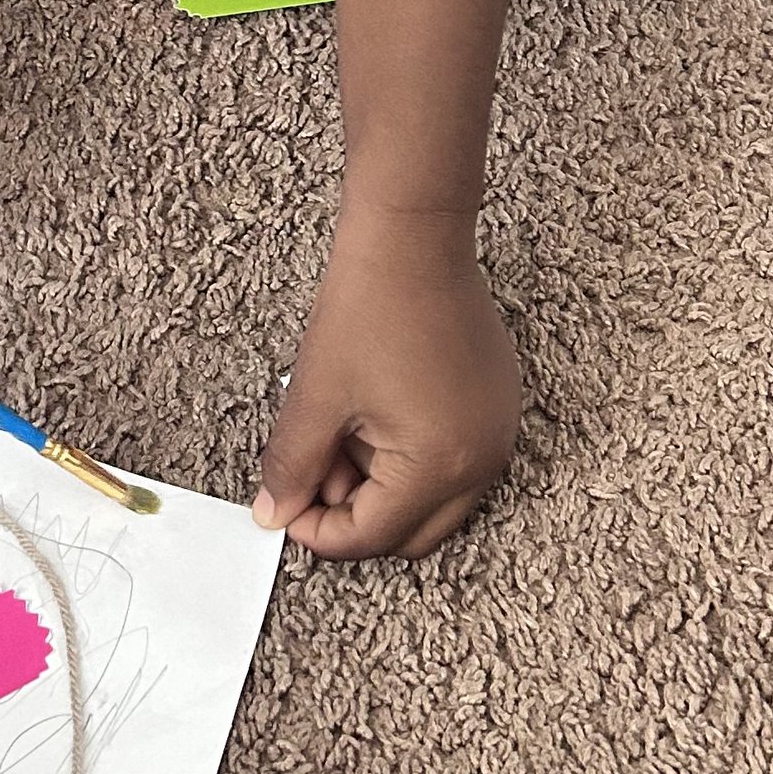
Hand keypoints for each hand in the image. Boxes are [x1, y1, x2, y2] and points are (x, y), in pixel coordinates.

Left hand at [252, 208, 520, 559]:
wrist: (413, 237)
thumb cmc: (368, 306)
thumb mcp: (316, 396)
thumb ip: (293, 467)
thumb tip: (275, 513)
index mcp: (440, 466)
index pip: (373, 537)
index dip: (318, 531)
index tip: (285, 506)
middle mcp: (483, 461)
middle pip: (411, 534)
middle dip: (355, 515)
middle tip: (312, 472)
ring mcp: (496, 434)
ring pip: (432, 501)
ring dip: (382, 487)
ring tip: (340, 430)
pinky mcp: (496, 408)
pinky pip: (453, 463)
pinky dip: (410, 459)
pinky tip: (372, 416)